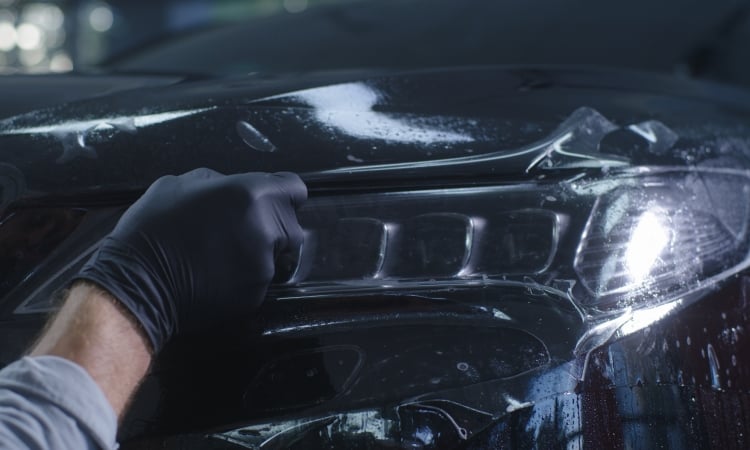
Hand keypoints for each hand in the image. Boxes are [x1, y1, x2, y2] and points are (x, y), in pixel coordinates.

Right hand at [74, 168, 306, 351]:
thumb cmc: (152, 229)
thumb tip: (234, 185)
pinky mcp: (256, 293)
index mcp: (252, 194)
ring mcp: (264, 265)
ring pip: (277, 254)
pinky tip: (218, 273)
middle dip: (273, 226)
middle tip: (239, 231)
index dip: (283, 195)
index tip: (272, 201)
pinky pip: (261, 279)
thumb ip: (219, 181)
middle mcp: (266, 229)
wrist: (137, 283)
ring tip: (224, 253)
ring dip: (260, 252)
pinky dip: (246, 276)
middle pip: (291, 225)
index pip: (295, 189)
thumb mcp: (179, 184)